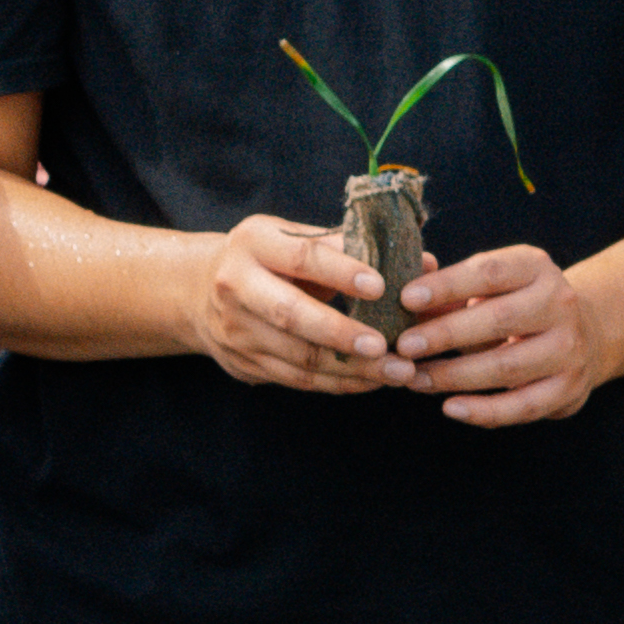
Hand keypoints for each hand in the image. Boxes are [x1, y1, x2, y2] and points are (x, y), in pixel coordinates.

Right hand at [197, 215, 409, 394]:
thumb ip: (353, 249)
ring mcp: (236, 329)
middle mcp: (236, 286)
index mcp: (253, 243)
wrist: (197, 291)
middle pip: (290, 314)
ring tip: (397, 371)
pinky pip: (296, 380)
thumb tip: (425, 264)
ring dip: (352, 369)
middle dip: (341, 333)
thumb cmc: (268, 260)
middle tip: (385, 345)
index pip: (302, 257)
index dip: (342, 272)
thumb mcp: (294, 239)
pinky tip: (371, 381)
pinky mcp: (243, 363)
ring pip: (298, 357)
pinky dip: (338, 383)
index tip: (381, 286)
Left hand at [386, 242, 602, 426]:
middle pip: (500, 319)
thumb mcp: (485, 287)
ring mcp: (570, 348)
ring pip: (508, 366)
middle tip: (403, 346)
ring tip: (414, 379)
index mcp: (535, 268)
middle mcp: (560, 304)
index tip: (406, 299)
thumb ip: (446, 287)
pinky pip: (523, 405)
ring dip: (455, 376)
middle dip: (445, 334)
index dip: (447, 286)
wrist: (580, 335)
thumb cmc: (512, 305)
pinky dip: (485, 411)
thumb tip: (406, 287)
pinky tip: (450, 408)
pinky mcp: (570, 388)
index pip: (489, 272)